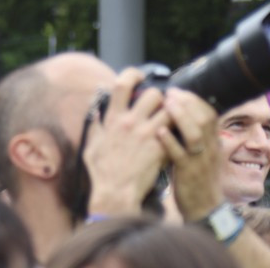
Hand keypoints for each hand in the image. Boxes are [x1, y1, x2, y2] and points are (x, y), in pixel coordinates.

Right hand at [84, 67, 170, 215]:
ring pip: (170, 110)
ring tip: (171, 118)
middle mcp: (131, 123)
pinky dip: (178, 131)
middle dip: (160, 97)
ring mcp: (147, 134)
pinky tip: (176, 136)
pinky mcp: (160, 147)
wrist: (114, 195)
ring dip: (173, 112)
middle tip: (160, 105)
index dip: (133, 74)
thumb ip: (95, 124)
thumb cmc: (101, 172)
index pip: (122, 84)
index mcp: (113, 119)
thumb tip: (96, 108)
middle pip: (154, 94)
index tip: (140, 77)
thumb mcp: (91, 145)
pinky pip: (175, 130)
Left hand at [157, 87, 220, 221]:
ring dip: (180, 117)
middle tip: (170, 93)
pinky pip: (180, 155)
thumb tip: (182, 115)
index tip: (178, 91)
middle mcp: (210, 148)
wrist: (205, 209)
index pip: (209, 113)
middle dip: (186, 102)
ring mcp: (200, 161)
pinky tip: (159, 131)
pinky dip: (170, 142)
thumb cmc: (200, 179)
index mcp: (213, 141)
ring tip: (166, 105)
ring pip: (194, 133)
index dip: (194, 100)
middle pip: (204, 118)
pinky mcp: (188, 174)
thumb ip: (197, 136)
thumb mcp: (205, 154)